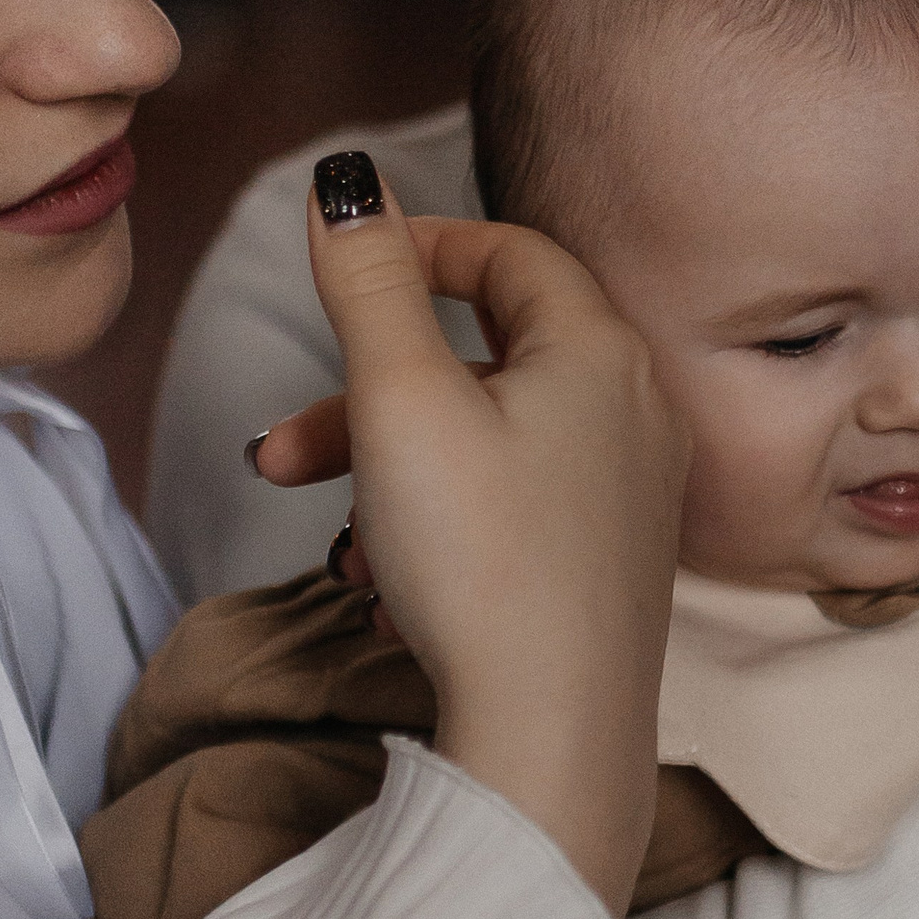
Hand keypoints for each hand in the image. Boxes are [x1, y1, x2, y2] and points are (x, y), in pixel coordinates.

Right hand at [250, 165, 686, 909]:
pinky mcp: (613, 568)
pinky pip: (513, 514)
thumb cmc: (485, 564)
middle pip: (483, 361)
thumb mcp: (400, 399)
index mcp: (600, 351)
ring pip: (487, 447)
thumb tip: (349, 181)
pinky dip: (442, 530)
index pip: (510, 252)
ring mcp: (633, 496)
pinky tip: (392, 591)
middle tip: (281, 451)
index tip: (348, 264)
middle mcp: (638, 412)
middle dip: (366, 400)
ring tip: (330, 544)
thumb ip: (368, 280)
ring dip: (391, 477)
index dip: (421, 247)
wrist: (555, 737)